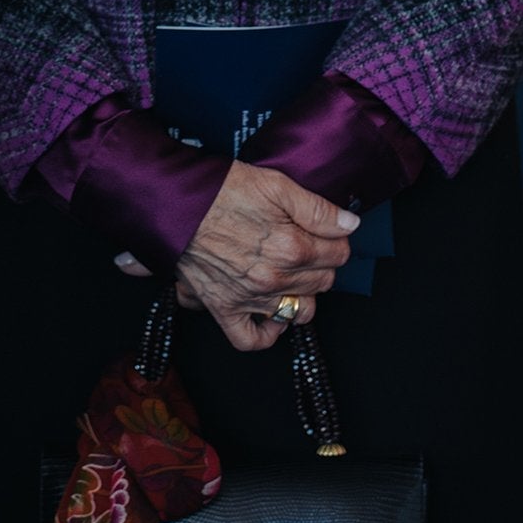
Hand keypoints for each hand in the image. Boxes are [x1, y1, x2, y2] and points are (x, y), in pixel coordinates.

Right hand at [171, 163, 357, 353]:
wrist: (173, 202)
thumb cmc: (220, 189)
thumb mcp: (275, 183)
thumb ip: (317, 208)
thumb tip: (349, 225)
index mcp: (292, 247)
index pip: (339, 253)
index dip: (335, 237)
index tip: (324, 228)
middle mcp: (274, 278)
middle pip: (324, 281)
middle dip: (321, 262)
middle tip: (304, 243)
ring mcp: (250, 298)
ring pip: (300, 311)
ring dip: (302, 293)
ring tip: (291, 273)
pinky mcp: (224, 308)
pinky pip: (252, 339)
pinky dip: (268, 332)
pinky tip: (273, 314)